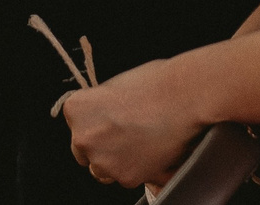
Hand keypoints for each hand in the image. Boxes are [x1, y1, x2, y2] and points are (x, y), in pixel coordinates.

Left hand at [61, 58, 204, 190]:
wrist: (184, 97)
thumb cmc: (154, 82)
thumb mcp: (115, 85)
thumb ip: (100, 105)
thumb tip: (101, 117)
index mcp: (76, 109)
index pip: (76, 123)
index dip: (95, 121)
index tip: (111, 117)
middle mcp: (82, 138)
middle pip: (83, 150)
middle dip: (101, 145)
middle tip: (126, 133)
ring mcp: (103, 161)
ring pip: (102, 169)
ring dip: (115, 161)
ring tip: (140, 142)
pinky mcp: (126, 177)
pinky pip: (126, 177)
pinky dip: (138, 168)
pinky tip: (151, 150)